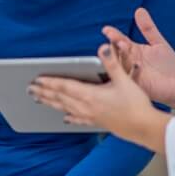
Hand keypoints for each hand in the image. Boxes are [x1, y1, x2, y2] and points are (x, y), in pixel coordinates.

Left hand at [30, 38, 171, 151]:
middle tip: (30, 89)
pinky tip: (66, 118)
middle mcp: (86, 107)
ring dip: (51, 103)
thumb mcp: (124, 80)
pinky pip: (78, 119)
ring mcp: (90, 116)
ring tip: (39, 100)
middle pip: (60, 98)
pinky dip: (69, 117)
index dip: (49, 82)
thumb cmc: (135, 105)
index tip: (37, 79)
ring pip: (65, 108)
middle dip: (44, 93)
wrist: (144, 128)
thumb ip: (112, 63)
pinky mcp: (97, 122)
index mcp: (90, 95)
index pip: (64, 87)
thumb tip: (103, 47)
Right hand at [102, 8, 174, 113]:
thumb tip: (139, 10)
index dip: (114, 35)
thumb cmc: (168, 65)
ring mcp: (133, 74)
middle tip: (113, 39)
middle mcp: (130, 62)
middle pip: (117, 54)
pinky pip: (131, 79)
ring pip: (122, 66)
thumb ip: (148, 28)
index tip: (106, 29)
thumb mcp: (158, 43)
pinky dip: (131, 72)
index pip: (120, 41)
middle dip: (114, 46)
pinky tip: (135, 65)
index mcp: (133, 51)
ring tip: (123, 48)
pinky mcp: (139, 85)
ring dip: (121, 58)